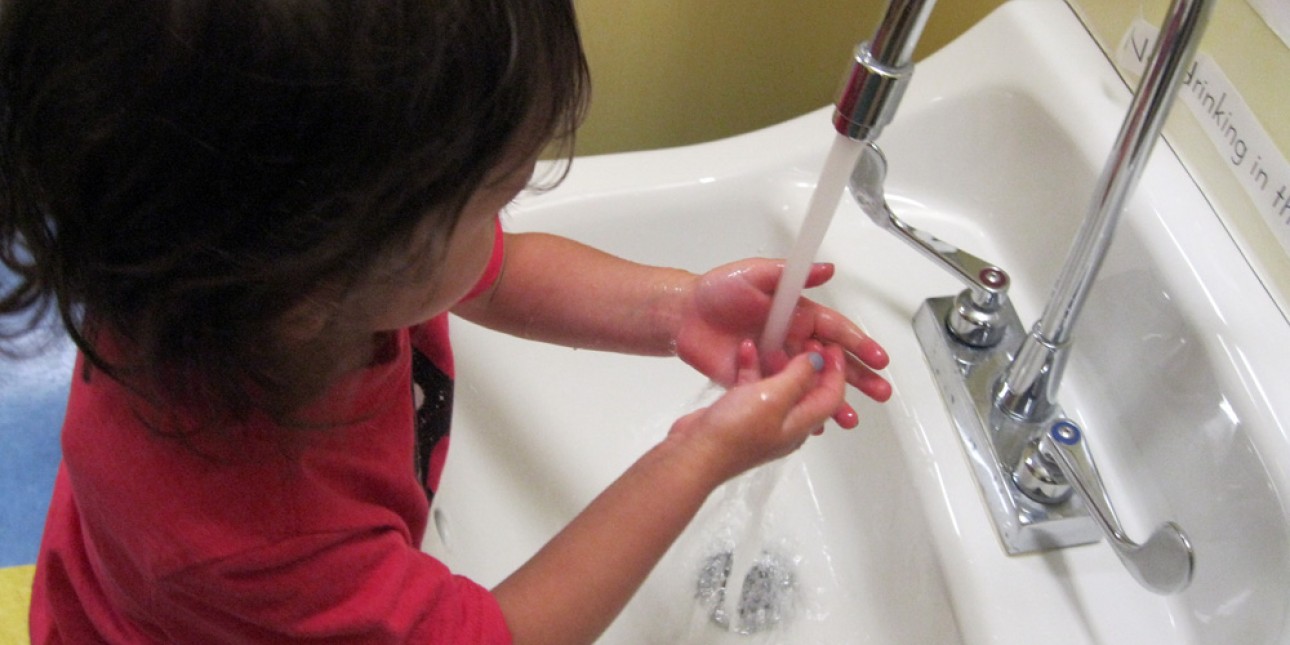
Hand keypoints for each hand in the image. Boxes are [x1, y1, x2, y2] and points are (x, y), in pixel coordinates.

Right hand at [669, 340, 846, 479]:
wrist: (694, 455)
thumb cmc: (737, 429)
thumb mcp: (773, 397)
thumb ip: (798, 377)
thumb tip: (819, 362)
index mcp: (801, 425)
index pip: (831, 397)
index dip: (836, 371)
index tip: (832, 346)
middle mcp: (786, 425)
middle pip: (807, 390)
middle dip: (809, 364)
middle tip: (804, 339)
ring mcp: (761, 420)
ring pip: (779, 386)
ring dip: (778, 363)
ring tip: (773, 338)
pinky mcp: (739, 415)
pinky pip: (753, 387)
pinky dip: (752, 368)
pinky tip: (744, 349)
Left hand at [672, 259, 890, 427]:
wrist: (682, 316)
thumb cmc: (716, 291)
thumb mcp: (756, 274)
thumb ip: (792, 275)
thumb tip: (826, 269)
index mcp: (797, 315)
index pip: (835, 331)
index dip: (858, 344)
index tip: (878, 358)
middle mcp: (791, 340)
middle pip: (832, 361)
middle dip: (858, 377)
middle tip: (880, 392)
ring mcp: (777, 363)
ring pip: (813, 385)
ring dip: (835, 401)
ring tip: (852, 418)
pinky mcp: (758, 381)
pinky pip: (785, 398)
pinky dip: (802, 411)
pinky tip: (818, 425)